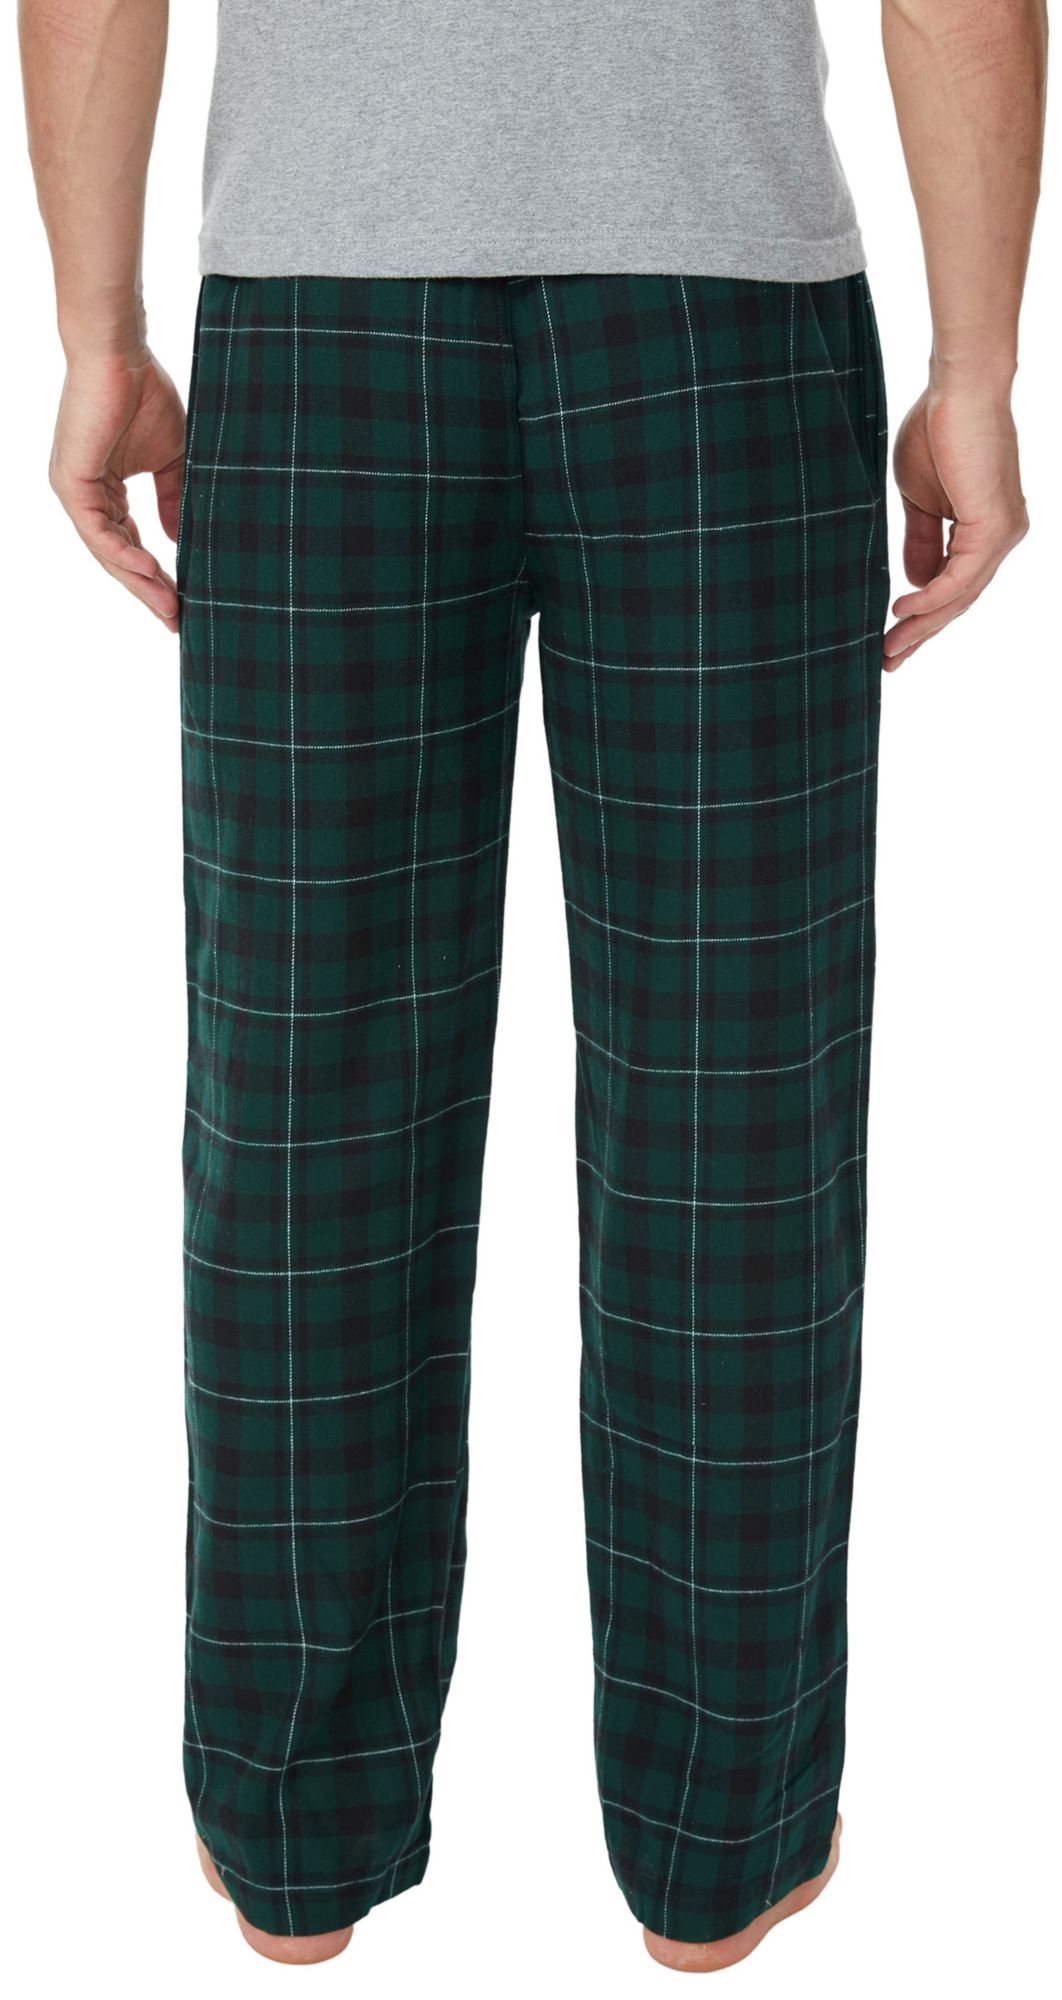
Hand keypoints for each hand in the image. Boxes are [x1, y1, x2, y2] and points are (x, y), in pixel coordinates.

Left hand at [49, 349, 185, 632]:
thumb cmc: (143, 393)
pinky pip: (98, 530)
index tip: (183, 602)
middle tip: (177, 620)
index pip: (128, 544)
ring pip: (106, 550)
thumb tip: (179, 540)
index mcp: (103, 490)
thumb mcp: (169, 459)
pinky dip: (123, 552)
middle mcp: (84, 495)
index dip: (155, 576)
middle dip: (148, 590)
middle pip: (116, 557)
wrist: (120, 353)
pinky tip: (149, 570)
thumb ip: (173, 499)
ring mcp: (74, 489)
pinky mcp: (71, 480)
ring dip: (139, 581)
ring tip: (169, 606)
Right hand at [885, 381, 1027, 668]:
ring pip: (959, 596)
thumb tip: (913, 583)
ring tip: (889, 647)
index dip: (923, 618)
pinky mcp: (993, 525)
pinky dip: (930, 597)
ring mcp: (1002, 533)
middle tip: (888, 661)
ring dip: (922, 625)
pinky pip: (960, 577)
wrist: (958, 388)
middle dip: (921, 634)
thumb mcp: (921, 500)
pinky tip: (902, 610)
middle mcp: (1002, 536)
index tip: (891, 641)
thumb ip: (921, 542)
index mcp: (986, 530)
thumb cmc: (938, 429)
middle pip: (959, 601)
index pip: (956, 587)